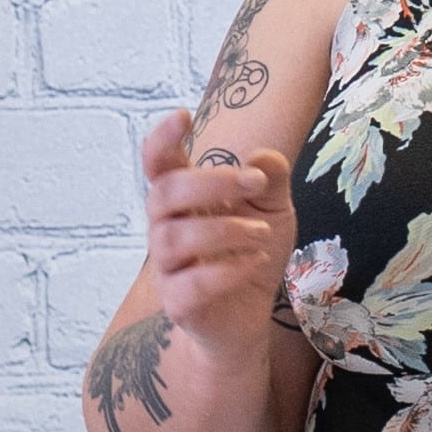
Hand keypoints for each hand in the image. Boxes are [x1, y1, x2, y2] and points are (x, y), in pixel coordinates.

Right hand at [137, 108, 295, 353]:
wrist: (249, 315)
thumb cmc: (251, 250)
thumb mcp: (273, 209)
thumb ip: (271, 180)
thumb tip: (262, 156)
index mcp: (182, 198)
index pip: (158, 163)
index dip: (162, 139)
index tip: (182, 115)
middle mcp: (166, 228)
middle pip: (163, 194)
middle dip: (210, 182)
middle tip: (255, 183)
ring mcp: (167, 268)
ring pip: (171, 239)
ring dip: (223, 230)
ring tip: (261, 234)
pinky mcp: (178, 304)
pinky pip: (189, 284)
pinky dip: (226, 270)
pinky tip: (254, 262)